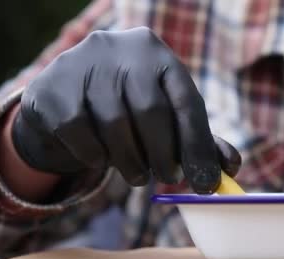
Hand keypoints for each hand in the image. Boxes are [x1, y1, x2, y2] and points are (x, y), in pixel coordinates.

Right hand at [13, 27, 239, 193]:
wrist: (66, 97)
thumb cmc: (129, 109)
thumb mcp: (166, 117)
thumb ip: (198, 140)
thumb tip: (231, 166)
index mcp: (156, 53)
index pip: (186, 101)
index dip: (198, 146)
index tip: (207, 183)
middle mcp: (120, 49)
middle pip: (150, 112)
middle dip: (163, 155)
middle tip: (169, 179)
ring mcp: (82, 64)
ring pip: (114, 124)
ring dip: (131, 162)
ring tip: (139, 176)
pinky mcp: (52, 86)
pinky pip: (79, 131)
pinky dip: (95, 155)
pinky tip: (102, 159)